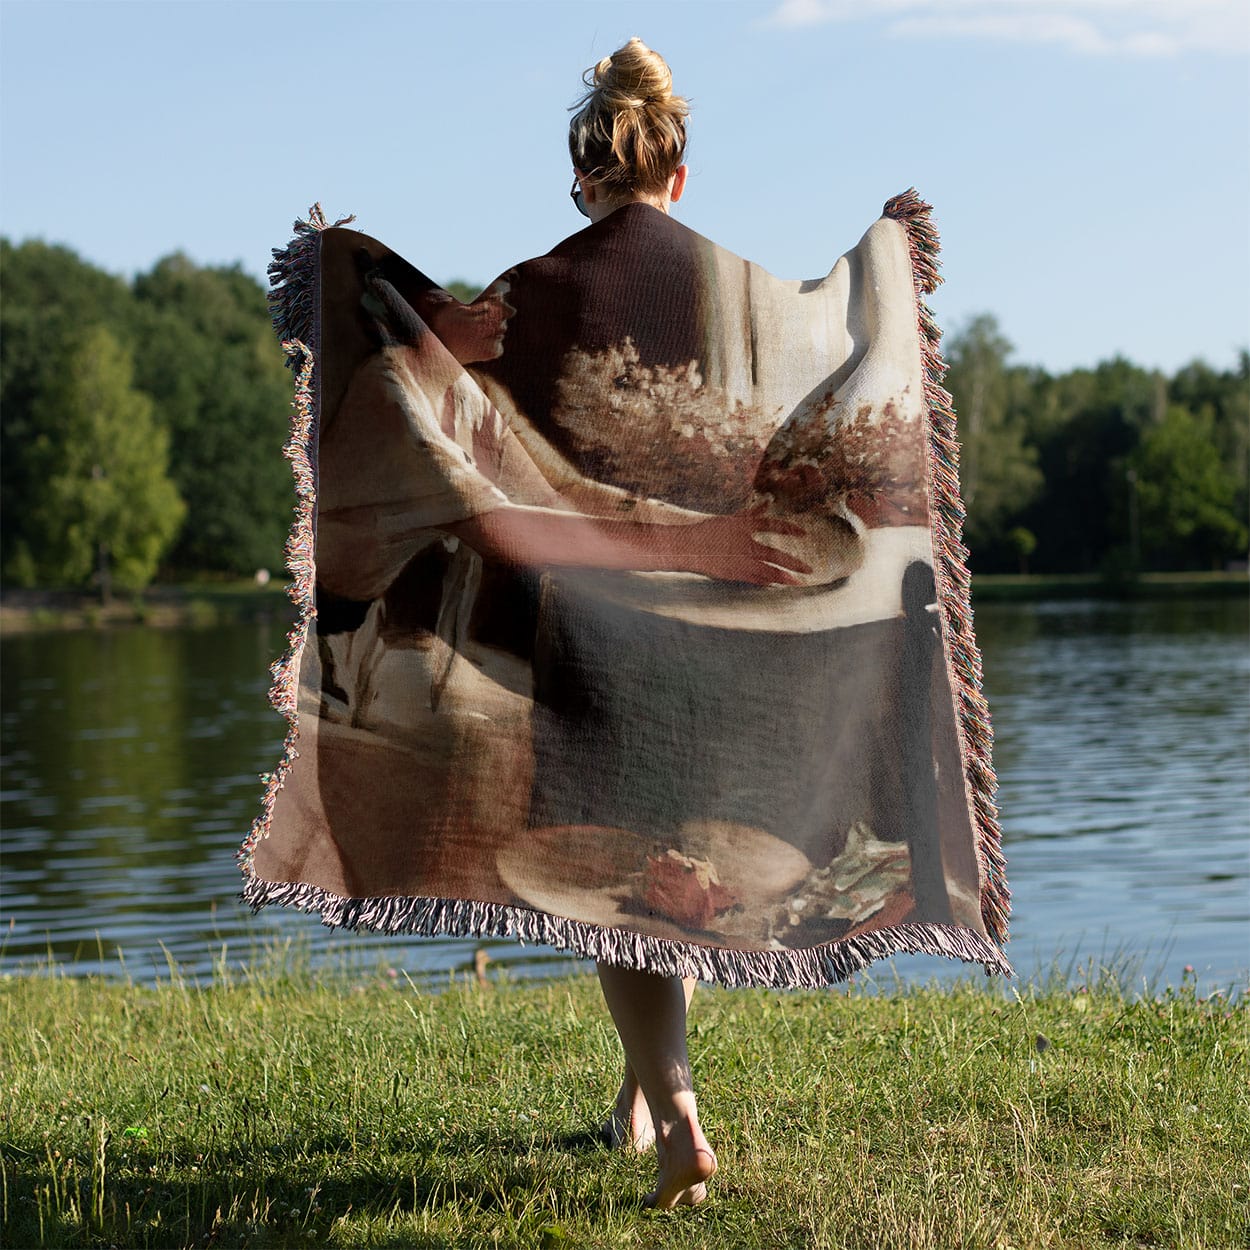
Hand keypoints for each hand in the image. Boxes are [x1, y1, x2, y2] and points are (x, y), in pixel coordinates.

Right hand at [677, 504, 810, 584]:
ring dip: (784, 577)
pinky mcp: (734, 574)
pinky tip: (774, 584)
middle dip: (794, 563)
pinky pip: (754, 579)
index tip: (804, 533)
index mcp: (745, 527)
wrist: (688, 548)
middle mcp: (747, 546)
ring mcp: (741, 562)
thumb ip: (752, 513)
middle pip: (776, 555)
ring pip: (768, 572)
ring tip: (798, 582)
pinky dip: (765, 581)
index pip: (772, 525)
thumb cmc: (708, 531)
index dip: (789, 528)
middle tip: (810, 570)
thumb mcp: (731, 519)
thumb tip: (768, 502)